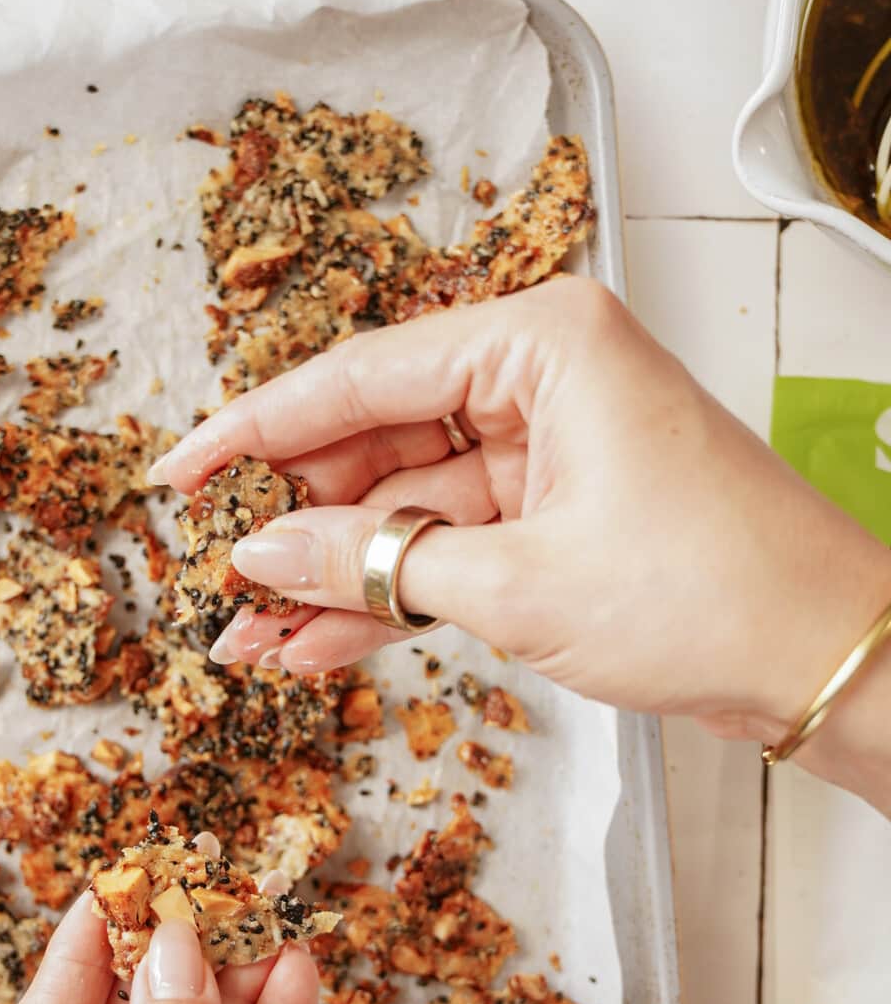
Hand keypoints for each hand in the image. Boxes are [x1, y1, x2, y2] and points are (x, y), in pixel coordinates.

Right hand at [149, 278, 890, 805]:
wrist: (826, 660)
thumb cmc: (712, 592)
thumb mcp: (518, 582)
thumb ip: (373, 564)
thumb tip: (260, 557)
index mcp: (539, 342)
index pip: (359, 377)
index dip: (254, 431)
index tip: (178, 472)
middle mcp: (538, 379)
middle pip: (374, 442)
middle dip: (292, 524)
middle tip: (216, 581)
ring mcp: (545, 451)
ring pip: (401, 510)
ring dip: (330, 578)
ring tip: (246, 641)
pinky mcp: (554, 516)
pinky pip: (442, 550)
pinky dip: (385, 600)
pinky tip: (310, 647)